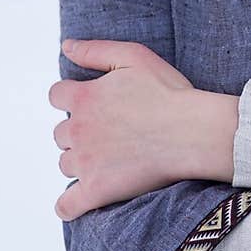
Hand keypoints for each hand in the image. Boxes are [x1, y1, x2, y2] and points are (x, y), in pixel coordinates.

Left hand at [48, 39, 237, 219]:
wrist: (193, 132)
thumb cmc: (170, 94)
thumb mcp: (134, 57)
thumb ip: (95, 50)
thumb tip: (66, 45)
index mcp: (83, 98)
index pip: (56, 96)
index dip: (73, 99)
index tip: (94, 105)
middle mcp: (77, 130)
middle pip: (61, 133)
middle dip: (80, 132)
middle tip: (111, 134)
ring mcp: (86, 162)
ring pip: (66, 164)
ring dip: (81, 162)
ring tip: (111, 160)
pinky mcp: (97, 191)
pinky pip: (67, 205)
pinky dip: (69, 205)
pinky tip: (80, 200)